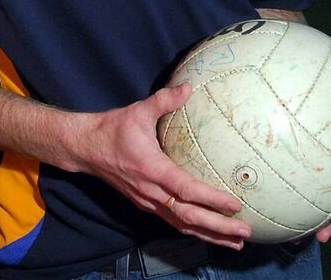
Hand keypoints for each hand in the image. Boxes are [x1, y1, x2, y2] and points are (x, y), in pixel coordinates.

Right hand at [71, 83, 251, 248]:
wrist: (86, 148)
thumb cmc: (113, 129)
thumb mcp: (138, 110)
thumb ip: (164, 100)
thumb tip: (188, 87)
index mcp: (152, 170)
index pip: (187, 190)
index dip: (212, 200)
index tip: (235, 205)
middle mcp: (151, 192)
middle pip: (189, 217)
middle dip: (218, 228)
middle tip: (245, 234)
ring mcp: (148, 202)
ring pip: (182, 225)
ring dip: (209, 235)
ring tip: (235, 243)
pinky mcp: (146, 204)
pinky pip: (173, 221)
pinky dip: (194, 230)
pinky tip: (210, 233)